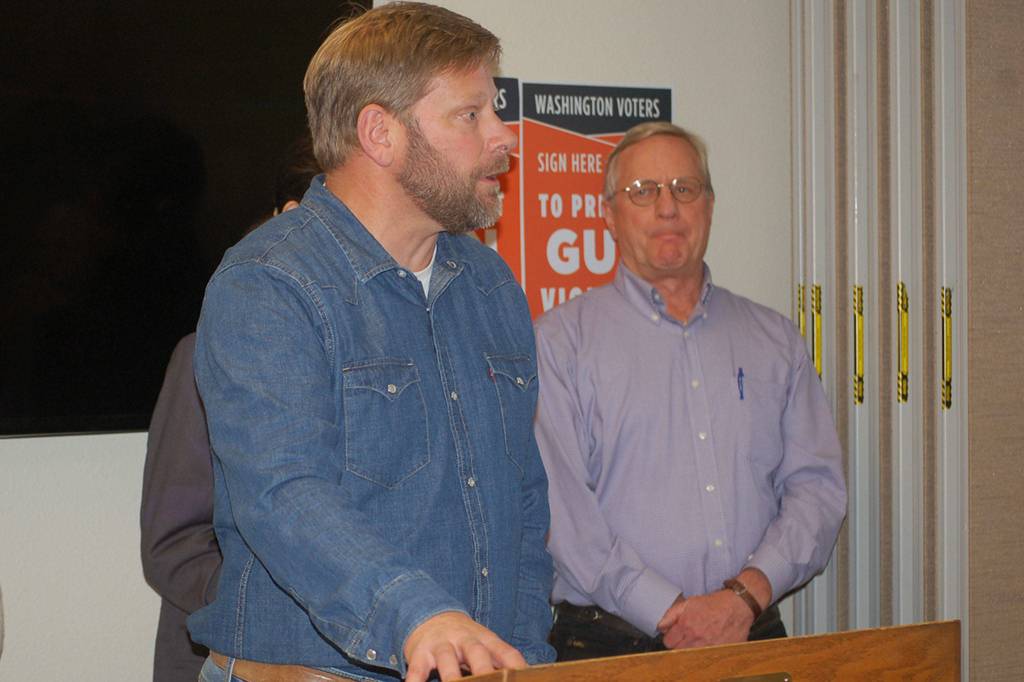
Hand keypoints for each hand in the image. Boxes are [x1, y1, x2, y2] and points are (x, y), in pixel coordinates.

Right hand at [403, 611, 526, 681]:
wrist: (430, 615)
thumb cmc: (464, 638)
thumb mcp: (484, 644)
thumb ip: (500, 661)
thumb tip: (522, 675)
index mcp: (485, 639)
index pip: (504, 652)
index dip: (515, 665)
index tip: (524, 677)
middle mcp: (464, 639)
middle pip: (476, 652)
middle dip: (484, 670)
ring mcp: (441, 645)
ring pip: (447, 659)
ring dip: (451, 676)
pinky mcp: (420, 653)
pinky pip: (417, 668)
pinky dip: (416, 680)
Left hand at [656, 589, 751, 648]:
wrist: (738, 606)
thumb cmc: (714, 604)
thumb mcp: (689, 603)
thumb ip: (672, 614)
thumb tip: (660, 626)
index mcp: (686, 625)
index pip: (668, 642)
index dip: (671, 638)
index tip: (676, 635)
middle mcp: (696, 638)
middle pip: (678, 651)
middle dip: (680, 645)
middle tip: (688, 637)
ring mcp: (709, 647)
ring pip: (691, 656)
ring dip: (693, 650)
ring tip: (699, 640)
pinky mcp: (721, 652)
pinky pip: (707, 659)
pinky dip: (706, 654)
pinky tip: (710, 644)